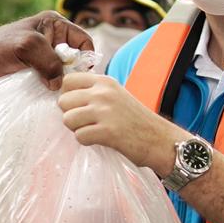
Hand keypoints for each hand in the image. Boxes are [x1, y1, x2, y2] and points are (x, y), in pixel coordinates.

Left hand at [0, 11, 92, 87]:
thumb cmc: (1, 47)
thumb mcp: (30, 47)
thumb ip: (50, 62)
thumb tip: (60, 83)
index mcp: (54, 23)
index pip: (83, 40)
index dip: (86, 56)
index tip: (81, 75)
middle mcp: (52, 37)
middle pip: (76, 57)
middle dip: (74, 71)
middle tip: (69, 87)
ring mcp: (44, 54)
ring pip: (64, 70)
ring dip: (62, 81)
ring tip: (58, 92)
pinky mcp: (37, 69)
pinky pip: (53, 78)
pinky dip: (53, 86)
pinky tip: (49, 94)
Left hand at [58, 71, 183, 172]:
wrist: (159, 139)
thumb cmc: (136, 119)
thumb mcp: (116, 95)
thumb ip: (94, 92)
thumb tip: (66, 97)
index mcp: (104, 82)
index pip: (68, 81)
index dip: (68, 96)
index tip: (78, 106)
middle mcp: (103, 93)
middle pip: (63, 101)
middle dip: (71, 114)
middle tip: (87, 122)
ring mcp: (105, 111)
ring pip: (68, 119)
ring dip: (77, 129)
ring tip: (93, 130)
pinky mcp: (107, 131)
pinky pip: (79, 136)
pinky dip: (86, 141)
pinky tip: (100, 139)